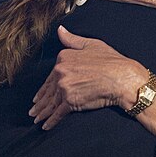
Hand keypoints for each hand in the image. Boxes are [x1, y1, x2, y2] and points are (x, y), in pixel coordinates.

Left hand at [29, 26, 148, 129]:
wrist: (122, 78)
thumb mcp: (91, 44)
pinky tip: (46, 126)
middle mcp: (60, 72)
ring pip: (50, 103)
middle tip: (33, 110)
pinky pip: (57, 113)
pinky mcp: (70, 101)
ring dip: (42, 113)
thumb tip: (60, 30)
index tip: (39, 95)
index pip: (51, 76)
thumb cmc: (111, 61)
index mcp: (63, 58)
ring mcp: (64, 87)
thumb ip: (72, 39)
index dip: (44, 88)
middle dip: (40, 102)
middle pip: (48, 91)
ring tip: (36, 119)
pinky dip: (51, 121)